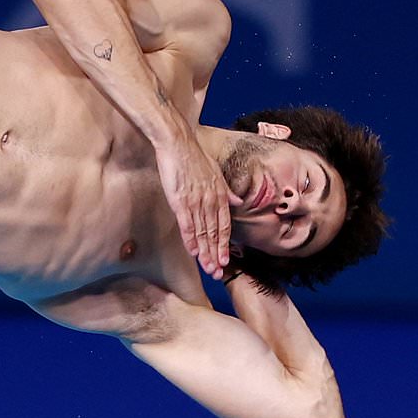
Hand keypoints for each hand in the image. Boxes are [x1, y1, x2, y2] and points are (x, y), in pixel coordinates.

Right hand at [154, 138, 241, 279]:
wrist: (178, 144)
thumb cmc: (195, 157)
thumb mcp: (216, 173)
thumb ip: (227, 192)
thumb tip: (238, 203)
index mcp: (219, 196)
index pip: (224, 226)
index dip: (224, 244)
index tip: (225, 260)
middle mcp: (210, 202)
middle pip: (214, 234)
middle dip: (216, 255)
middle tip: (217, 273)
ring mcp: (196, 202)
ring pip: (202, 233)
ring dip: (205, 252)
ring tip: (207, 268)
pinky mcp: (180, 201)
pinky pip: (187, 225)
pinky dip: (190, 240)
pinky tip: (192, 251)